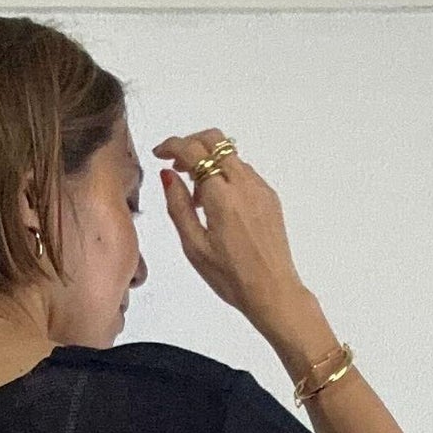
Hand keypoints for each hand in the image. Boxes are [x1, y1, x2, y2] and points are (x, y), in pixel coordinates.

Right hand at [152, 130, 310, 335]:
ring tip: (197, 197)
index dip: (172, 146)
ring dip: (209, 162)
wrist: (273, 292)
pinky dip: (226, 175)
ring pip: (230, 155)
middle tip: (176, 165)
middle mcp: (244, 185)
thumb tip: (168, 175)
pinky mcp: (269, 196)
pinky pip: (244, 172)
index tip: (160, 153)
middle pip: (215, 140)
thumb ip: (178, 206)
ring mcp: (260, 188)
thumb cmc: (232, 278)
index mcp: (222, 197)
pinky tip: (218, 204)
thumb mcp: (194, 246)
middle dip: (191, 144)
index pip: (194, 151)